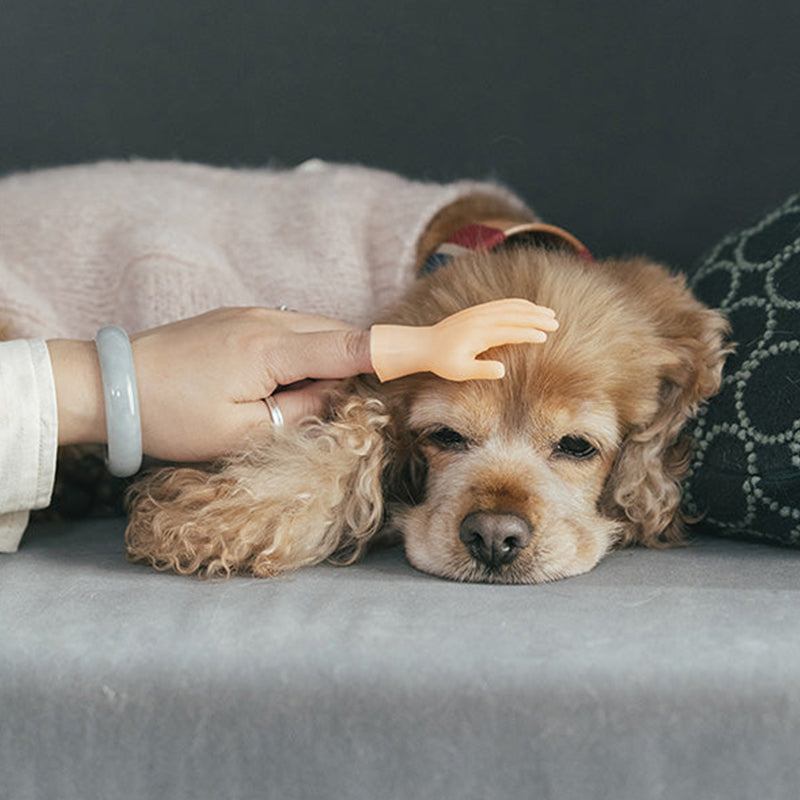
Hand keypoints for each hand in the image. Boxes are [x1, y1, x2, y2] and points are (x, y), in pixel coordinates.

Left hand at [47, 307, 372, 461]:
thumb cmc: (172, 415)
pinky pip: (292, 332)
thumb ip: (301, 414)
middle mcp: (268, 319)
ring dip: (324, 362)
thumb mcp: (241, 434)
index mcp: (270, 348)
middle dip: (351, 367)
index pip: (348, 345)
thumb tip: (336, 397)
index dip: (393, 349)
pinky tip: (280, 383)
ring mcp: (253, 313)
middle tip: (334, 408)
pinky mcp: (242, 318)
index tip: (432, 348)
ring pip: (315, 332)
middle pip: (336, 335)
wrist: (112, 384)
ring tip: (293, 401)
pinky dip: (303, 355)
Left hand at [370, 299, 558, 381]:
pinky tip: (530, 308)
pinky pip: (502, 304)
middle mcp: (481, 319)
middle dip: (537, 318)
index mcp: (479, 334)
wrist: (425, 345)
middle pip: (514, 315)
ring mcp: (479, 312)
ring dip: (531, 309)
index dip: (528, 334)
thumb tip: (502, 370)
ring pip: (510, 307)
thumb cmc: (443, 362)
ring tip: (550, 314)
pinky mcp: (478, 311)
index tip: (545, 337)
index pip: (509, 332)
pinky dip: (519, 304)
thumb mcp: (460, 372)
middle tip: (556, 324)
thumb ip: (482, 370)